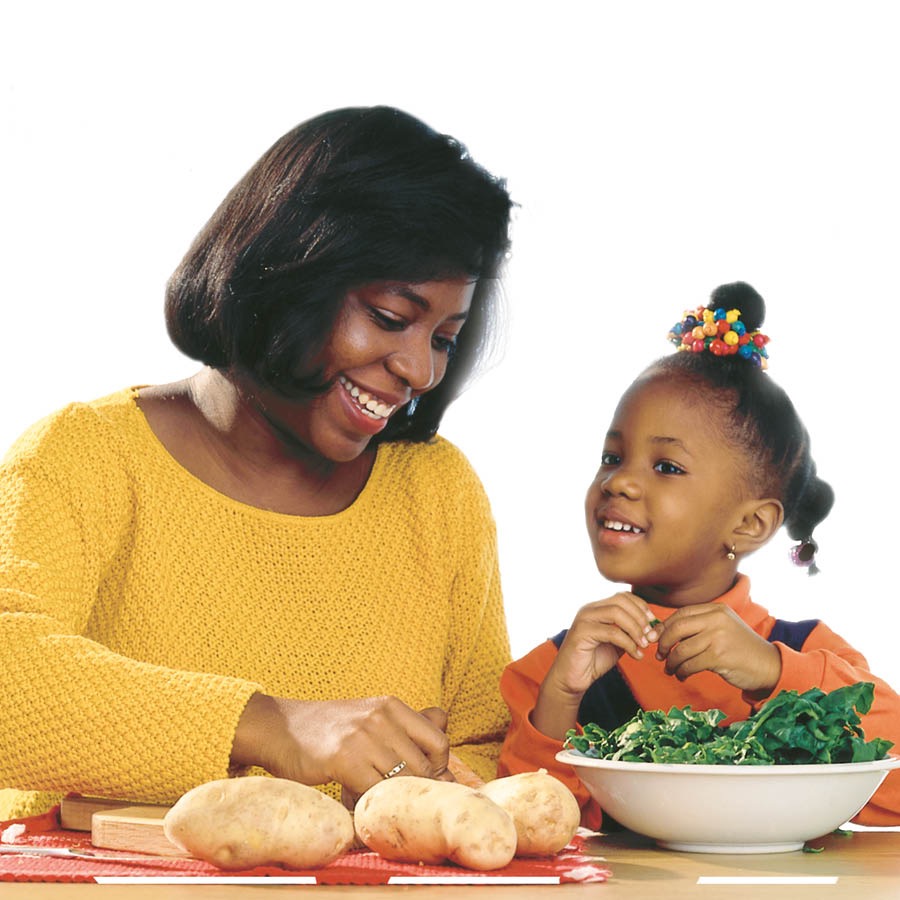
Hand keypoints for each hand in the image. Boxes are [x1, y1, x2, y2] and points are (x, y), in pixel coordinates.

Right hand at [232, 694, 451, 797]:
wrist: (279, 728)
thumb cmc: (329, 729)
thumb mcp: (372, 715)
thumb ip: (409, 722)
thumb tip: (445, 722)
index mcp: (392, 705)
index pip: (439, 741)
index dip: (437, 768)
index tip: (422, 781)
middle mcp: (381, 717)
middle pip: (422, 767)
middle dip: (414, 791)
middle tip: (397, 802)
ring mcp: (363, 737)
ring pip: (400, 782)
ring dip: (391, 801)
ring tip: (374, 802)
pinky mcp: (344, 759)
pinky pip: (374, 794)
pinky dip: (370, 807)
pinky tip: (357, 804)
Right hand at [532, 592, 659, 739]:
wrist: (571, 679)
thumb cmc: (593, 661)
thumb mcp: (617, 644)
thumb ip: (631, 634)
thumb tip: (653, 629)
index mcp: (597, 608)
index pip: (623, 596)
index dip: (641, 607)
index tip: (653, 623)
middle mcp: (589, 609)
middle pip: (620, 600)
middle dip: (640, 617)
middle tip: (650, 635)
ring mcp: (584, 619)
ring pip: (616, 613)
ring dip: (635, 629)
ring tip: (644, 645)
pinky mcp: (581, 633)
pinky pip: (612, 632)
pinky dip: (628, 643)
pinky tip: (636, 655)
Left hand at [655, 603, 781, 693]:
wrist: (768, 666)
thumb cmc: (741, 648)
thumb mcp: (723, 628)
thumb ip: (699, 626)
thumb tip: (663, 631)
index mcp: (716, 609)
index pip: (681, 614)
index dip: (664, 626)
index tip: (654, 637)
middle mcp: (717, 620)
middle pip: (677, 628)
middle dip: (663, 642)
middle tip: (659, 654)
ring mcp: (718, 637)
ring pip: (682, 649)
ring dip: (672, 662)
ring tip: (670, 669)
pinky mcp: (720, 657)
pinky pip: (690, 664)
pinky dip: (682, 671)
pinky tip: (682, 675)